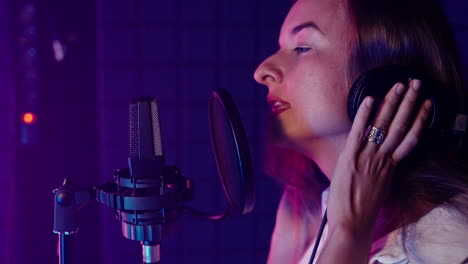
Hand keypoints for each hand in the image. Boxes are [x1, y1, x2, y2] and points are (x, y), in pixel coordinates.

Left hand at [326, 79, 432, 237]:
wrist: (352, 223)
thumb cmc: (363, 208)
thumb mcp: (378, 187)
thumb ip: (380, 170)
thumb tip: (380, 160)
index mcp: (390, 166)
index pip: (410, 138)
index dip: (419, 119)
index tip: (426, 104)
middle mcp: (382, 159)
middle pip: (399, 126)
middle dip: (409, 103)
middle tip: (416, 84)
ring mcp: (367, 158)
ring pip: (383, 126)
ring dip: (391, 104)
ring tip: (399, 86)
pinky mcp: (349, 159)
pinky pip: (358, 133)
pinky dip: (364, 116)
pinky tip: (370, 100)